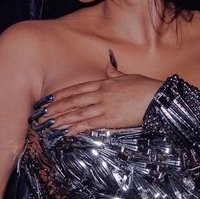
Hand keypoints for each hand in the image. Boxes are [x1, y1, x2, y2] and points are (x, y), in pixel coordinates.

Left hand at [34, 53, 161, 134]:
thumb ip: (114, 73)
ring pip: (77, 113)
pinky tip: (66, 132)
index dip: (61, 95)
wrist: (158, 98)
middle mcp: (100, 94)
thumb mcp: (128, 76)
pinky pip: (89, 124)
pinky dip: (76, 128)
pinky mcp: (109, 119)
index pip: (76, 89)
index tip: (49, 100)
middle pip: (72, 101)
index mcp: (103, 83)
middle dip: (55, 108)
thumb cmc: (145, 87)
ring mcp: (103, 106)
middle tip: (42, 114)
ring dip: (61, 119)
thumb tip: (108, 66)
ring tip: (49, 124)